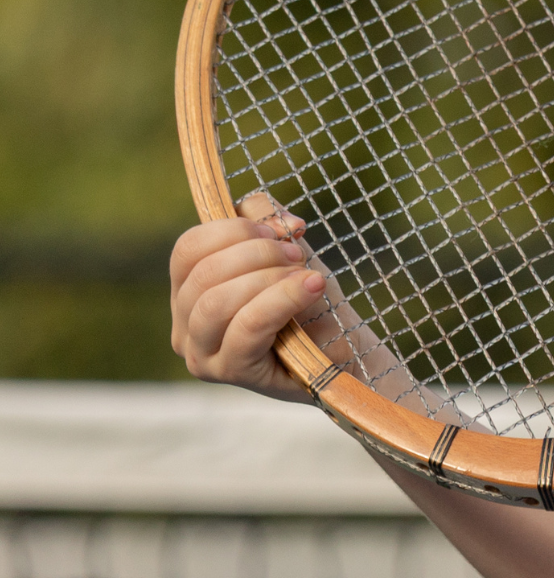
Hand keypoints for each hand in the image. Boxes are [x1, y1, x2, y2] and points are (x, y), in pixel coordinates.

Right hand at [169, 191, 333, 402]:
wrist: (345, 352)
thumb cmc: (311, 306)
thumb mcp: (286, 257)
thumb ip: (265, 224)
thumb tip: (257, 205)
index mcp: (188, 294)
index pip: (188, 249)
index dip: (232, 230)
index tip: (278, 230)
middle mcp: (185, 327)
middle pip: (203, 273)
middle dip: (257, 253)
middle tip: (297, 255)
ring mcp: (203, 354)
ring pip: (218, 300)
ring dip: (269, 278)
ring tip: (308, 275)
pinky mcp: (230, 372)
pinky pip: (248, 326)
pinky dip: (282, 299)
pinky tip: (313, 286)